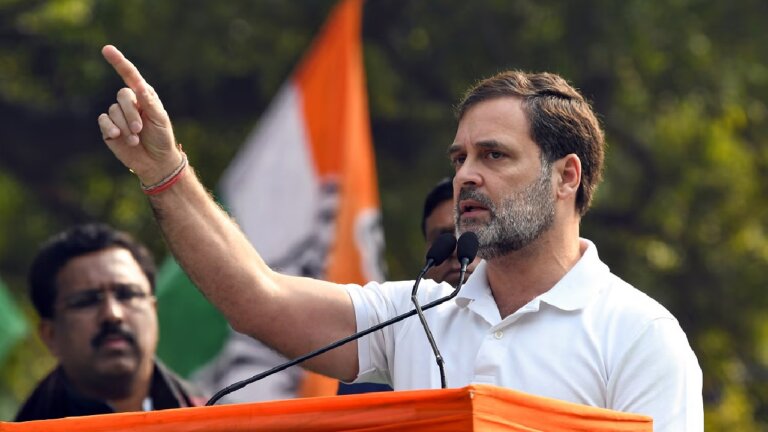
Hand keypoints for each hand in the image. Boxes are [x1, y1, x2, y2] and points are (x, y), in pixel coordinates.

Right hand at [98, 45, 181, 184]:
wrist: (155, 162)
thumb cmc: (161, 138)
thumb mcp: (160, 119)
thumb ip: (149, 102)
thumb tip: (138, 84)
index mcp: (144, 96)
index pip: (130, 76)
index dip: (119, 62)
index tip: (106, 49)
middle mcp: (129, 103)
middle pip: (122, 96)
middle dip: (131, 113)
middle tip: (140, 129)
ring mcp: (118, 115)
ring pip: (113, 111)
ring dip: (125, 126)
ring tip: (136, 139)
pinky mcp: (108, 128)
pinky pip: (103, 121)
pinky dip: (111, 128)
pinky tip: (119, 137)